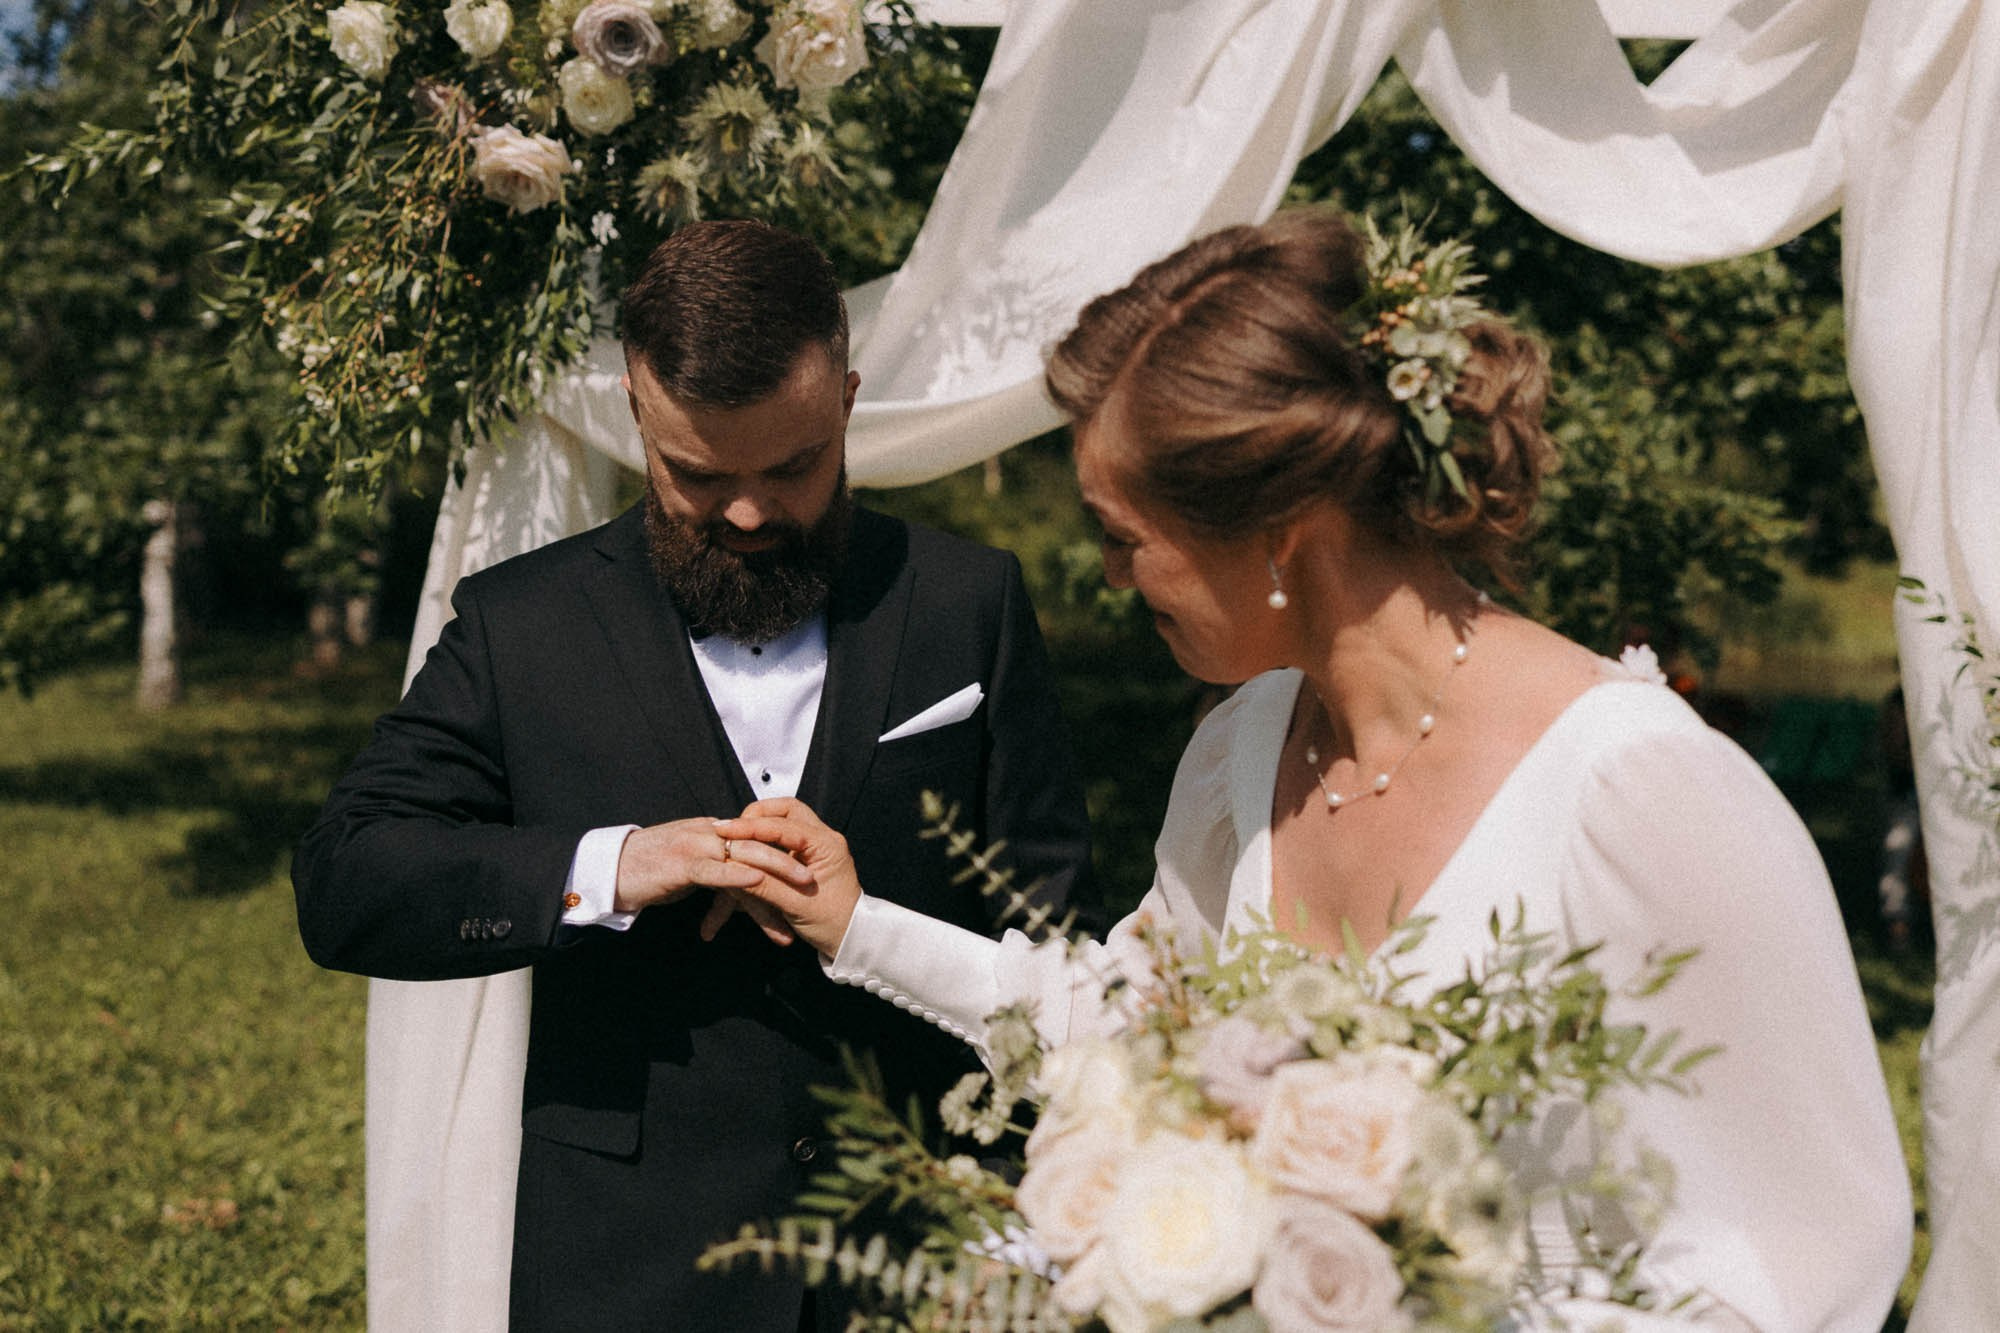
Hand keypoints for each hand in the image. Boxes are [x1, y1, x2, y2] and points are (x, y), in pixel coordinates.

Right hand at [614, 817, 813, 932]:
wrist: (611, 873)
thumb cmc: (650, 873)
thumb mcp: (692, 867)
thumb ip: (718, 867)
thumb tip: (743, 878)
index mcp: (714, 830)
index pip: (759, 836)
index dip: (785, 852)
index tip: (811, 870)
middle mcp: (710, 832)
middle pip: (761, 843)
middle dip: (792, 862)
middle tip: (817, 881)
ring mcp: (697, 845)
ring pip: (747, 855)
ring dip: (778, 871)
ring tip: (803, 889)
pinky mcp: (683, 863)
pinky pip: (717, 869)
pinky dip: (739, 875)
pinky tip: (759, 883)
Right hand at [711, 798, 861, 958]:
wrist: (851, 938)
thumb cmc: (831, 924)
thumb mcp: (795, 906)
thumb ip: (764, 885)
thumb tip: (732, 869)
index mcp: (826, 846)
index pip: (783, 826)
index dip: (750, 827)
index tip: (724, 829)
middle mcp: (824, 839)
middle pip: (785, 810)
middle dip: (757, 816)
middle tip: (731, 829)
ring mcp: (817, 845)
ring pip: (784, 821)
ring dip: (760, 826)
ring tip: (735, 837)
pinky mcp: (809, 856)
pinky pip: (784, 837)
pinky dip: (765, 839)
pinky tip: (747, 847)